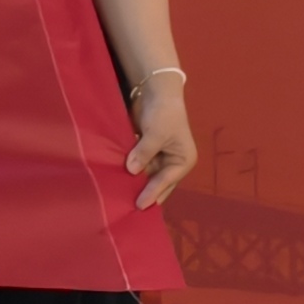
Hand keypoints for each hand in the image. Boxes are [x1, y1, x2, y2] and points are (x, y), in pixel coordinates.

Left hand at [124, 76, 194, 208]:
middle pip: (159, 182)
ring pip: (148, 175)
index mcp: (183, 160)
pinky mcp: (147, 150)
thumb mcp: (156, 133)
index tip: (140, 205)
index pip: (166, 181)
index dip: (152, 192)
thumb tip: (132, 171)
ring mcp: (160, 157)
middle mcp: (174, 162)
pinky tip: (120, 181)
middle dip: (147, 193)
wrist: (156, 93)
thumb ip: (144, 152)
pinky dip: (132, 172)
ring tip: (124, 200)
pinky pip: (140, 165)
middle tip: (132, 210)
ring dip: (137, 183)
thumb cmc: (163, 114)